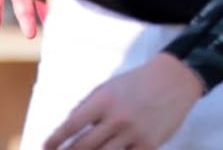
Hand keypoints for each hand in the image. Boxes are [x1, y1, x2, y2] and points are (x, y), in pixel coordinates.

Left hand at [44, 53, 203, 149]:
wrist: (176, 79)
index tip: (46, 148)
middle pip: (82, 147)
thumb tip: (65, 130)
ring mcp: (133, 133)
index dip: (54, 140)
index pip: (70, 126)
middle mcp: (117, 118)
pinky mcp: (149, 144)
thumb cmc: (137, 82)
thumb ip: (86, 107)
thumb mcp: (108, 87)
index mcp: (104, 101)